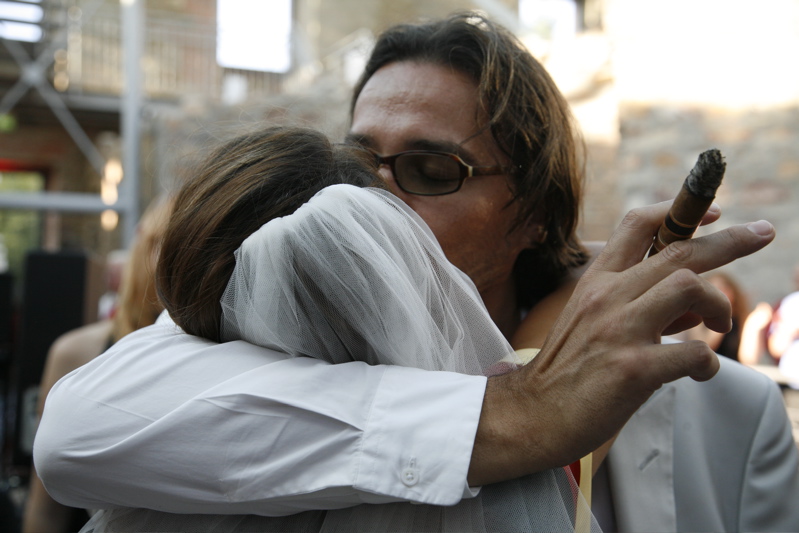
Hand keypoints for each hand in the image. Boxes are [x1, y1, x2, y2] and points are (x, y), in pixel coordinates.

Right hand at [468, 201, 774, 484]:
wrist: (532, 414)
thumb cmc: (565, 370)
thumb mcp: (588, 321)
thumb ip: (633, 304)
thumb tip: (690, 308)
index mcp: (596, 282)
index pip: (637, 225)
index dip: (678, 211)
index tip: (714, 211)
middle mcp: (607, 297)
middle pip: (679, 250)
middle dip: (730, 239)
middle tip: (764, 233)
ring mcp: (620, 330)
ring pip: (688, 286)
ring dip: (717, 304)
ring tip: (720, 326)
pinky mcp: (634, 368)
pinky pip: (693, 352)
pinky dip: (708, 363)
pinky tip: (700, 373)